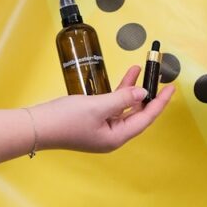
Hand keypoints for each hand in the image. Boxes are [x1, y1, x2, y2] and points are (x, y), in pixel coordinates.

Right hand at [29, 66, 174, 152]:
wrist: (35, 127)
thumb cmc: (64, 120)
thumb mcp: (97, 106)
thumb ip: (122, 99)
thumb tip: (141, 94)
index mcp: (116, 137)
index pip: (145, 118)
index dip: (159, 103)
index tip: (171, 88)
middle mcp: (112, 135)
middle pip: (137, 114)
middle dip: (147, 94)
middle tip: (157, 77)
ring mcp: (101, 129)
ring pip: (124, 108)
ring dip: (132, 89)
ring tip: (139, 69)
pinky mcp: (91, 121)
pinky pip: (111, 106)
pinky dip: (118, 93)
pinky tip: (122, 79)